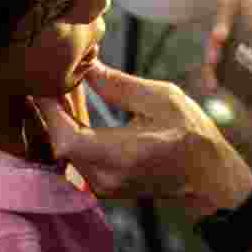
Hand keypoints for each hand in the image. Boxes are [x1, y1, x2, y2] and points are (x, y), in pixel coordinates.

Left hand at [33, 62, 251, 219]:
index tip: (41, 79)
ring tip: (63, 86)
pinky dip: (71, 131)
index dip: (47, 107)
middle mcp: (104, 177)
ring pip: (64, 150)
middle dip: (51, 108)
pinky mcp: (102, 186)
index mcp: (119, 155)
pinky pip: (76, 156)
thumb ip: (119, 85)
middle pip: (58, 142)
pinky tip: (76, 108)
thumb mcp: (161, 98)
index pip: (64, 135)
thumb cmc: (192, 135)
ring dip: (60, 119)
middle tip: (52, 75)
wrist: (209, 177)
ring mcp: (102, 186)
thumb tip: (86, 65)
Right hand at [200, 0, 251, 159]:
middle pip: (238, 16)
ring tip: (211, 65)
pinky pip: (218, 67)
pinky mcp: (238, 77)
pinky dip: (210, 73)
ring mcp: (250, 57)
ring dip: (211, 47)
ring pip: (224, 40)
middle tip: (219, 37)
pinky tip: (211, 85)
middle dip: (222, 20)